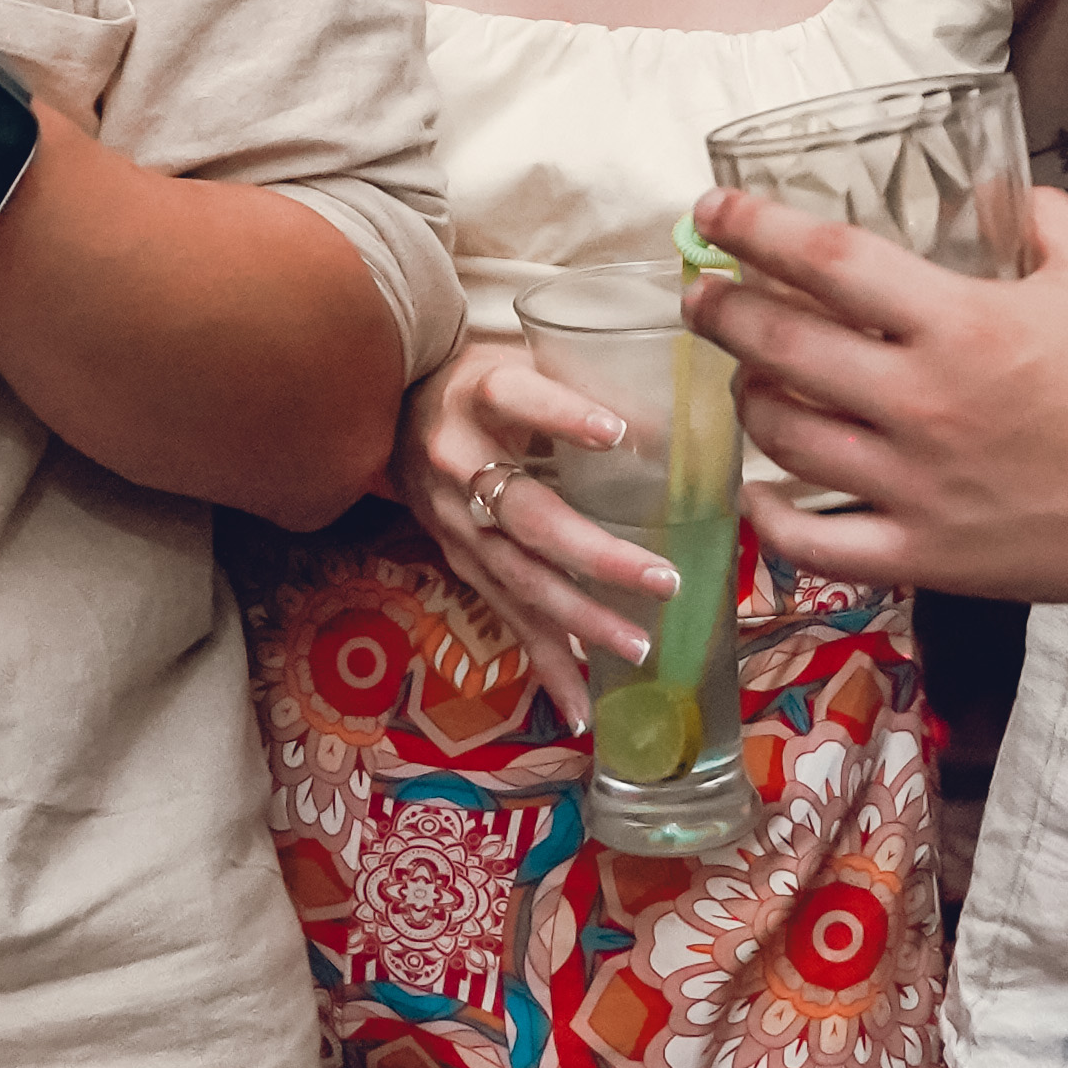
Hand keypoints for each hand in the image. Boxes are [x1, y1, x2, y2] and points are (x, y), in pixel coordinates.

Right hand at [400, 335, 686, 705]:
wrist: (388, 408)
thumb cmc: (479, 377)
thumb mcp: (523, 358)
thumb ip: (585, 384)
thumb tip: (678, 427)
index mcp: (477, 394)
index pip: (518, 397)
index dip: (563, 415)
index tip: (617, 433)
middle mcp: (457, 461)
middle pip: (526, 515)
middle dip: (595, 554)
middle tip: (663, 579)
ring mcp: (453, 521)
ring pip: (517, 578)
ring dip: (579, 619)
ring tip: (638, 647)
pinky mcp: (459, 561)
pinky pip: (506, 617)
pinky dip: (545, 665)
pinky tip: (582, 708)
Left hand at [709, 181, 1067, 605]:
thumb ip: (1034, 215)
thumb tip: (994, 191)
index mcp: (960, 322)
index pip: (824, 261)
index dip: (753, 230)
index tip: (712, 214)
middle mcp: (923, 402)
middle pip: (779, 347)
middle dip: (722, 312)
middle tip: (701, 296)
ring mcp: (918, 486)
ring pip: (785, 439)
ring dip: (749, 400)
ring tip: (747, 379)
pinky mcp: (929, 555)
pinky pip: (814, 543)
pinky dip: (768, 516)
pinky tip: (758, 490)